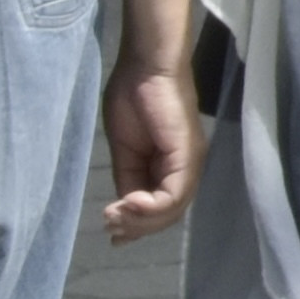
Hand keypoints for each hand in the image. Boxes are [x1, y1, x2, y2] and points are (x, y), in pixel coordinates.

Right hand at [99, 57, 198, 235]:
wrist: (144, 65)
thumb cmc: (132, 96)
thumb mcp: (124, 148)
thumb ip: (128, 177)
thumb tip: (124, 206)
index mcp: (170, 167)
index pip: (160, 208)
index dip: (137, 225)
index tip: (112, 233)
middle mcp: (185, 169)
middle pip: (167, 215)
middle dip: (137, 227)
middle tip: (110, 226)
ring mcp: (189, 163)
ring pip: (171, 210)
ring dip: (141, 220)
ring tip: (115, 216)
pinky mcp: (187, 155)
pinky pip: (174, 194)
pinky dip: (151, 206)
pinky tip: (129, 203)